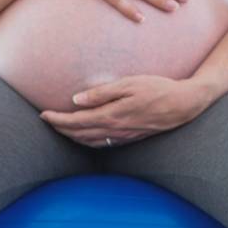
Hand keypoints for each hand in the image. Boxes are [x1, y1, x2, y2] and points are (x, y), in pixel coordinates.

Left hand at [40, 74, 215, 146]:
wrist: (184, 104)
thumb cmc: (158, 88)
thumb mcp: (130, 83)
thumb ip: (102, 92)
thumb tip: (76, 100)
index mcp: (112, 115)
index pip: (76, 121)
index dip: (57, 120)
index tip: (44, 115)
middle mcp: (115, 130)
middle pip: (79, 134)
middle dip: (61, 129)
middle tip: (47, 121)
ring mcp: (123, 136)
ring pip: (90, 141)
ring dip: (73, 137)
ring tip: (62, 129)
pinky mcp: (131, 137)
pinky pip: (103, 144)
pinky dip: (88, 141)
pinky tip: (87, 136)